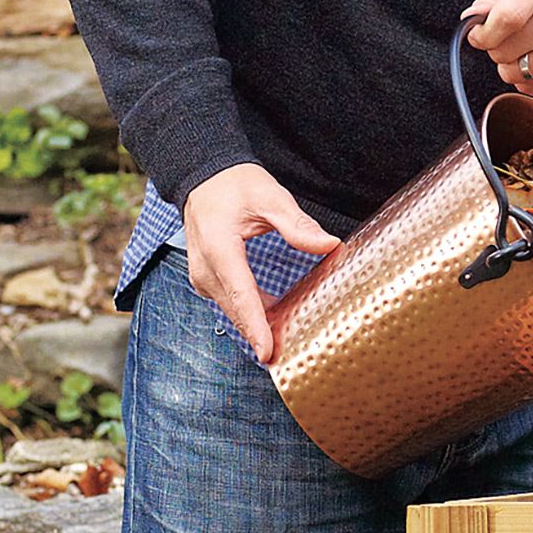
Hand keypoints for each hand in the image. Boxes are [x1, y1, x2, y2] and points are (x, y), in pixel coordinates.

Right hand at [181, 162, 338, 362]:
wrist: (203, 177)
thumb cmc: (235, 184)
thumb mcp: (270, 197)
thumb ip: (298, 224)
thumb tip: (329, 244)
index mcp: (220, 248)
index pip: (242, 295)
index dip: (256, 327)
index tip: (267, 353)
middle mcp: (206, 268)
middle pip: (238, 311)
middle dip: (263, 334)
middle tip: (293, 355)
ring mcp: (203, 276)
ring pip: (234, 311)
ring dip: (259, 325)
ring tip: (290, 341)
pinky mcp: (208, 280)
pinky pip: (232, 303)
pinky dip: (252, 313)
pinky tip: (277, 321)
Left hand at [465, 0, 532, 93]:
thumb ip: (488, 0)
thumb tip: (472, 19)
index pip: (507, 18)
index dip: (484, 34)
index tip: (478, 36)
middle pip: (509, 50)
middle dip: (495, 49)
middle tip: (504, 39)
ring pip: (520, 74)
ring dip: (511, 66)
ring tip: (520, 48)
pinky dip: (530, 79)